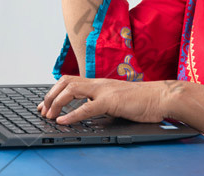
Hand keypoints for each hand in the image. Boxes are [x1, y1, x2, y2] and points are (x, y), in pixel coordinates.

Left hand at [36, 75, 171, 124]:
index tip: (45, 104)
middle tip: (42, 110)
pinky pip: (86, 107)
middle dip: (50, 95)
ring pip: (72, 90)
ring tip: (49, 115)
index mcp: (100, 83)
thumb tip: (91, 114)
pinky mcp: (111, 101)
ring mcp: (104, 90)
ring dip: (56, 102)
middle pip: (66, 81)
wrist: (161, 97)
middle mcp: (99, 83)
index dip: (55, 91)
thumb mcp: (118, 101)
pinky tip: (63, 121)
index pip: (71, 81)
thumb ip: (104, 104)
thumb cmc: (143, 100)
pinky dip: (71, 115)